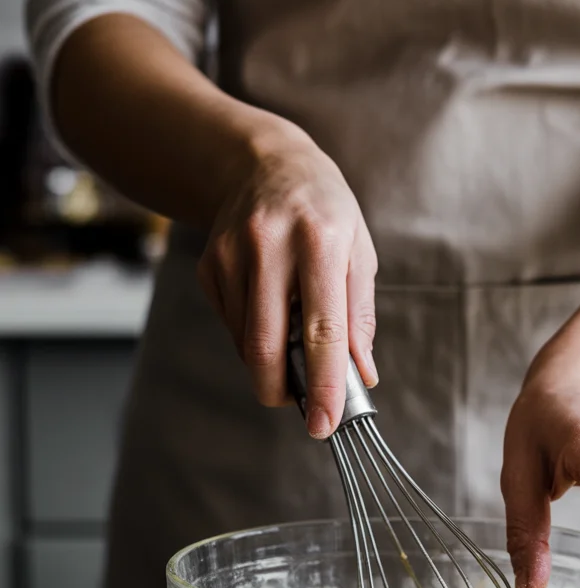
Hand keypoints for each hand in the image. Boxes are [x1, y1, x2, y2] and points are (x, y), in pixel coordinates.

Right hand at [197, 120, 376, 434]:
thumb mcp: (358, 251)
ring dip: (271, 362)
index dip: (324, 385)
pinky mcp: (208, 265)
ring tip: (293, 341)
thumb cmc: (325, 213)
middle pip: (267, 346)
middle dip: (282, 392)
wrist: (263, 162)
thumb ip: (360, 315)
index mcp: (320, 240)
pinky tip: (269, 309)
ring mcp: (231, 254)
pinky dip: (253, 337)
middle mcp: (270, 245)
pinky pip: (232, 326)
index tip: (326, 424)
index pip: (322, 330)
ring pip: (246, 342)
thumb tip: (362, 375)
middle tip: (301, 407)